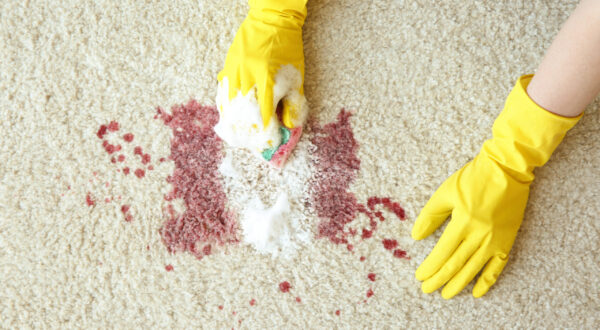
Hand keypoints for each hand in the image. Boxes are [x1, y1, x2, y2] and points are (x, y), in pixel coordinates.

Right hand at [215, 0, 307, 157]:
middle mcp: (249, 80)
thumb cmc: (288, 51)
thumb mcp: (297, 79)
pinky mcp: (227, 68)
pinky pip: (222, 93)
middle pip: (243, 116)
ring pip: (229, 106)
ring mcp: (235, 73)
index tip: (267, 146)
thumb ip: (293, 105)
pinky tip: (226, 116)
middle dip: (246, 134)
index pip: (264, 118)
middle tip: (248, 146)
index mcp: (268, 83)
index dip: (265, 135)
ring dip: (232, 124)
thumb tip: (290, 128)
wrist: (272, 21)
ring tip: (234, 137)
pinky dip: (224, 107)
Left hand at [412, 75, 580, 298]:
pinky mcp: (508, 240)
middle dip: (440, 279)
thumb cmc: (473, 177)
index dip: (430, 267)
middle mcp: (480, 234)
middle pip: (456, 264)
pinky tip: (477, 292)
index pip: (442, 252)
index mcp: (463, 222)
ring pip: (474, 268)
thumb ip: (430, 215)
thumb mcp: (446, 192)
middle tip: (427, 289)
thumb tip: (416, 236)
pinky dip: (487, 281)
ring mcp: (496, 239)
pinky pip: (497, 266)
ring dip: (459, 283)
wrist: (508, 168)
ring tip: (446, 294)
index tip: (419, 276)